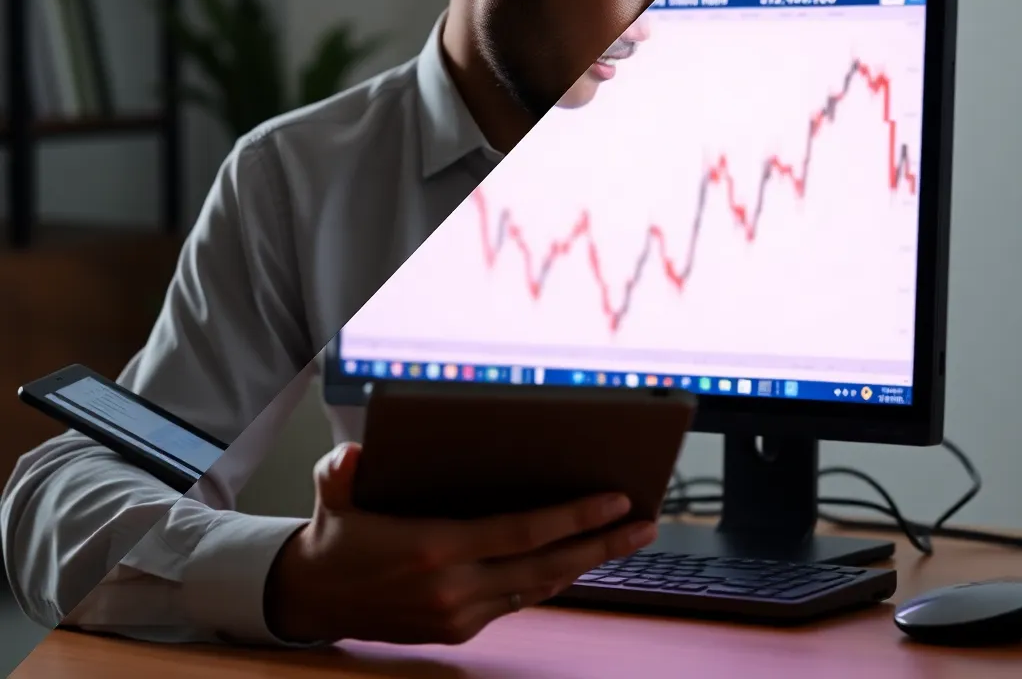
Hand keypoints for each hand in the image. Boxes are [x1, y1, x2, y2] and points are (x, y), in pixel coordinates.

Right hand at [263, 442, 656, 645]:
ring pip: (539, 588)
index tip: (615, 500)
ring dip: (585, 563)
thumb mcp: (331, 490)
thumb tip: (357, 453)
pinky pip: (518, 600)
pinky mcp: (458, 629)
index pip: (520, 532)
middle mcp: (453, 589)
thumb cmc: (335, 533)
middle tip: (647, 522)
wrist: (312, 598)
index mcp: (433, 550)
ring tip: (625, 538)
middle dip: (602, 544)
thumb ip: (342, 468)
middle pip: (546, 566)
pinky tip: (575, 559)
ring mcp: (459, 615)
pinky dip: (551, 579)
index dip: (572, 517)